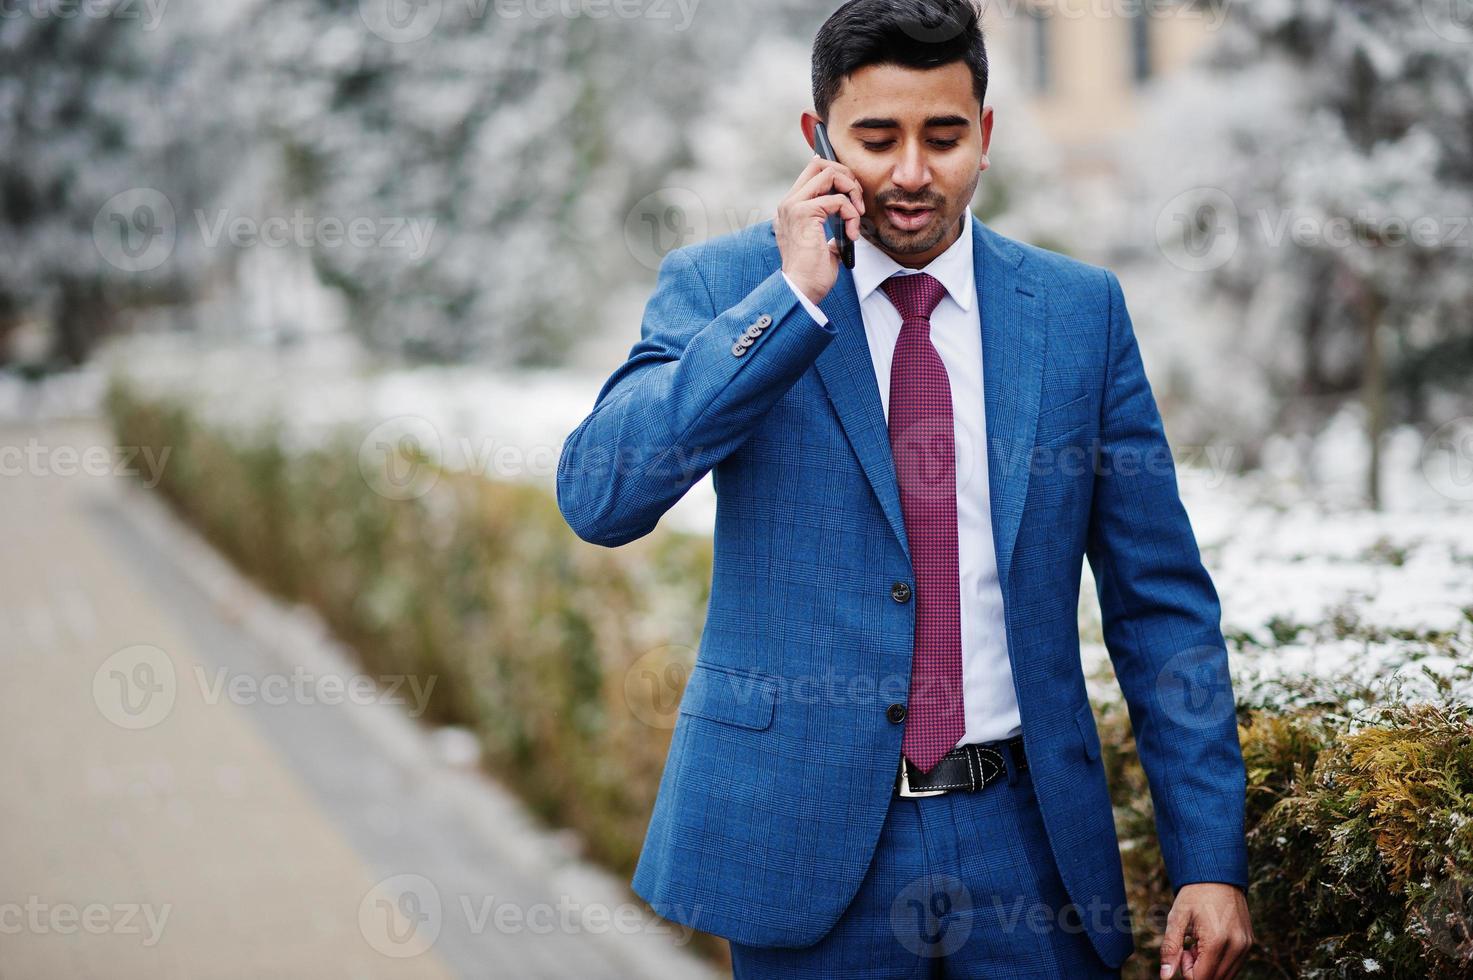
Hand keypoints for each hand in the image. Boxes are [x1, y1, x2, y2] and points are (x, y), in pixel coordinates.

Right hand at [775, 155, 864, 306]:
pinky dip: (852, 215)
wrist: (801, 290)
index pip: (812, 172)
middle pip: (819, 164)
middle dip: (845, 176)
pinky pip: (838, 200)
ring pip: (829, 174)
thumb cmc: (812, 273)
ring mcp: (794, 206)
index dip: (836, 173)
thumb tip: (846, 215)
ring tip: (858, 215)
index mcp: (790, 209)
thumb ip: (827, 224)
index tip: (852, 191)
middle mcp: (789, 203)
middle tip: (857, 199)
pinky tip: (852, 235)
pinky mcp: (804, 213)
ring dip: (851, 191)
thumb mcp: (821, 242)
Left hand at [1159, 883, 1253, 978]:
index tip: (1183, 949)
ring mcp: (1246, 946)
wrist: (1217, 874)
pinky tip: (1211, 941)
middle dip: (1198, 969)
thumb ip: (1170, 949)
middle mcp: (1236, 946)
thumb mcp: (1176, 918)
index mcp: (1216, 941)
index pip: (1201, 978)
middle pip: (1215, 979)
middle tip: (1190, 945)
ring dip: (1210, 966)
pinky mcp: (1249, 943)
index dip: (1187, 970)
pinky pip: (1235, 965)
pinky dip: (1220, 961)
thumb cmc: (1194, 895)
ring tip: (1200, 942)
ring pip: (1226, 975)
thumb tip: (1165, 976)